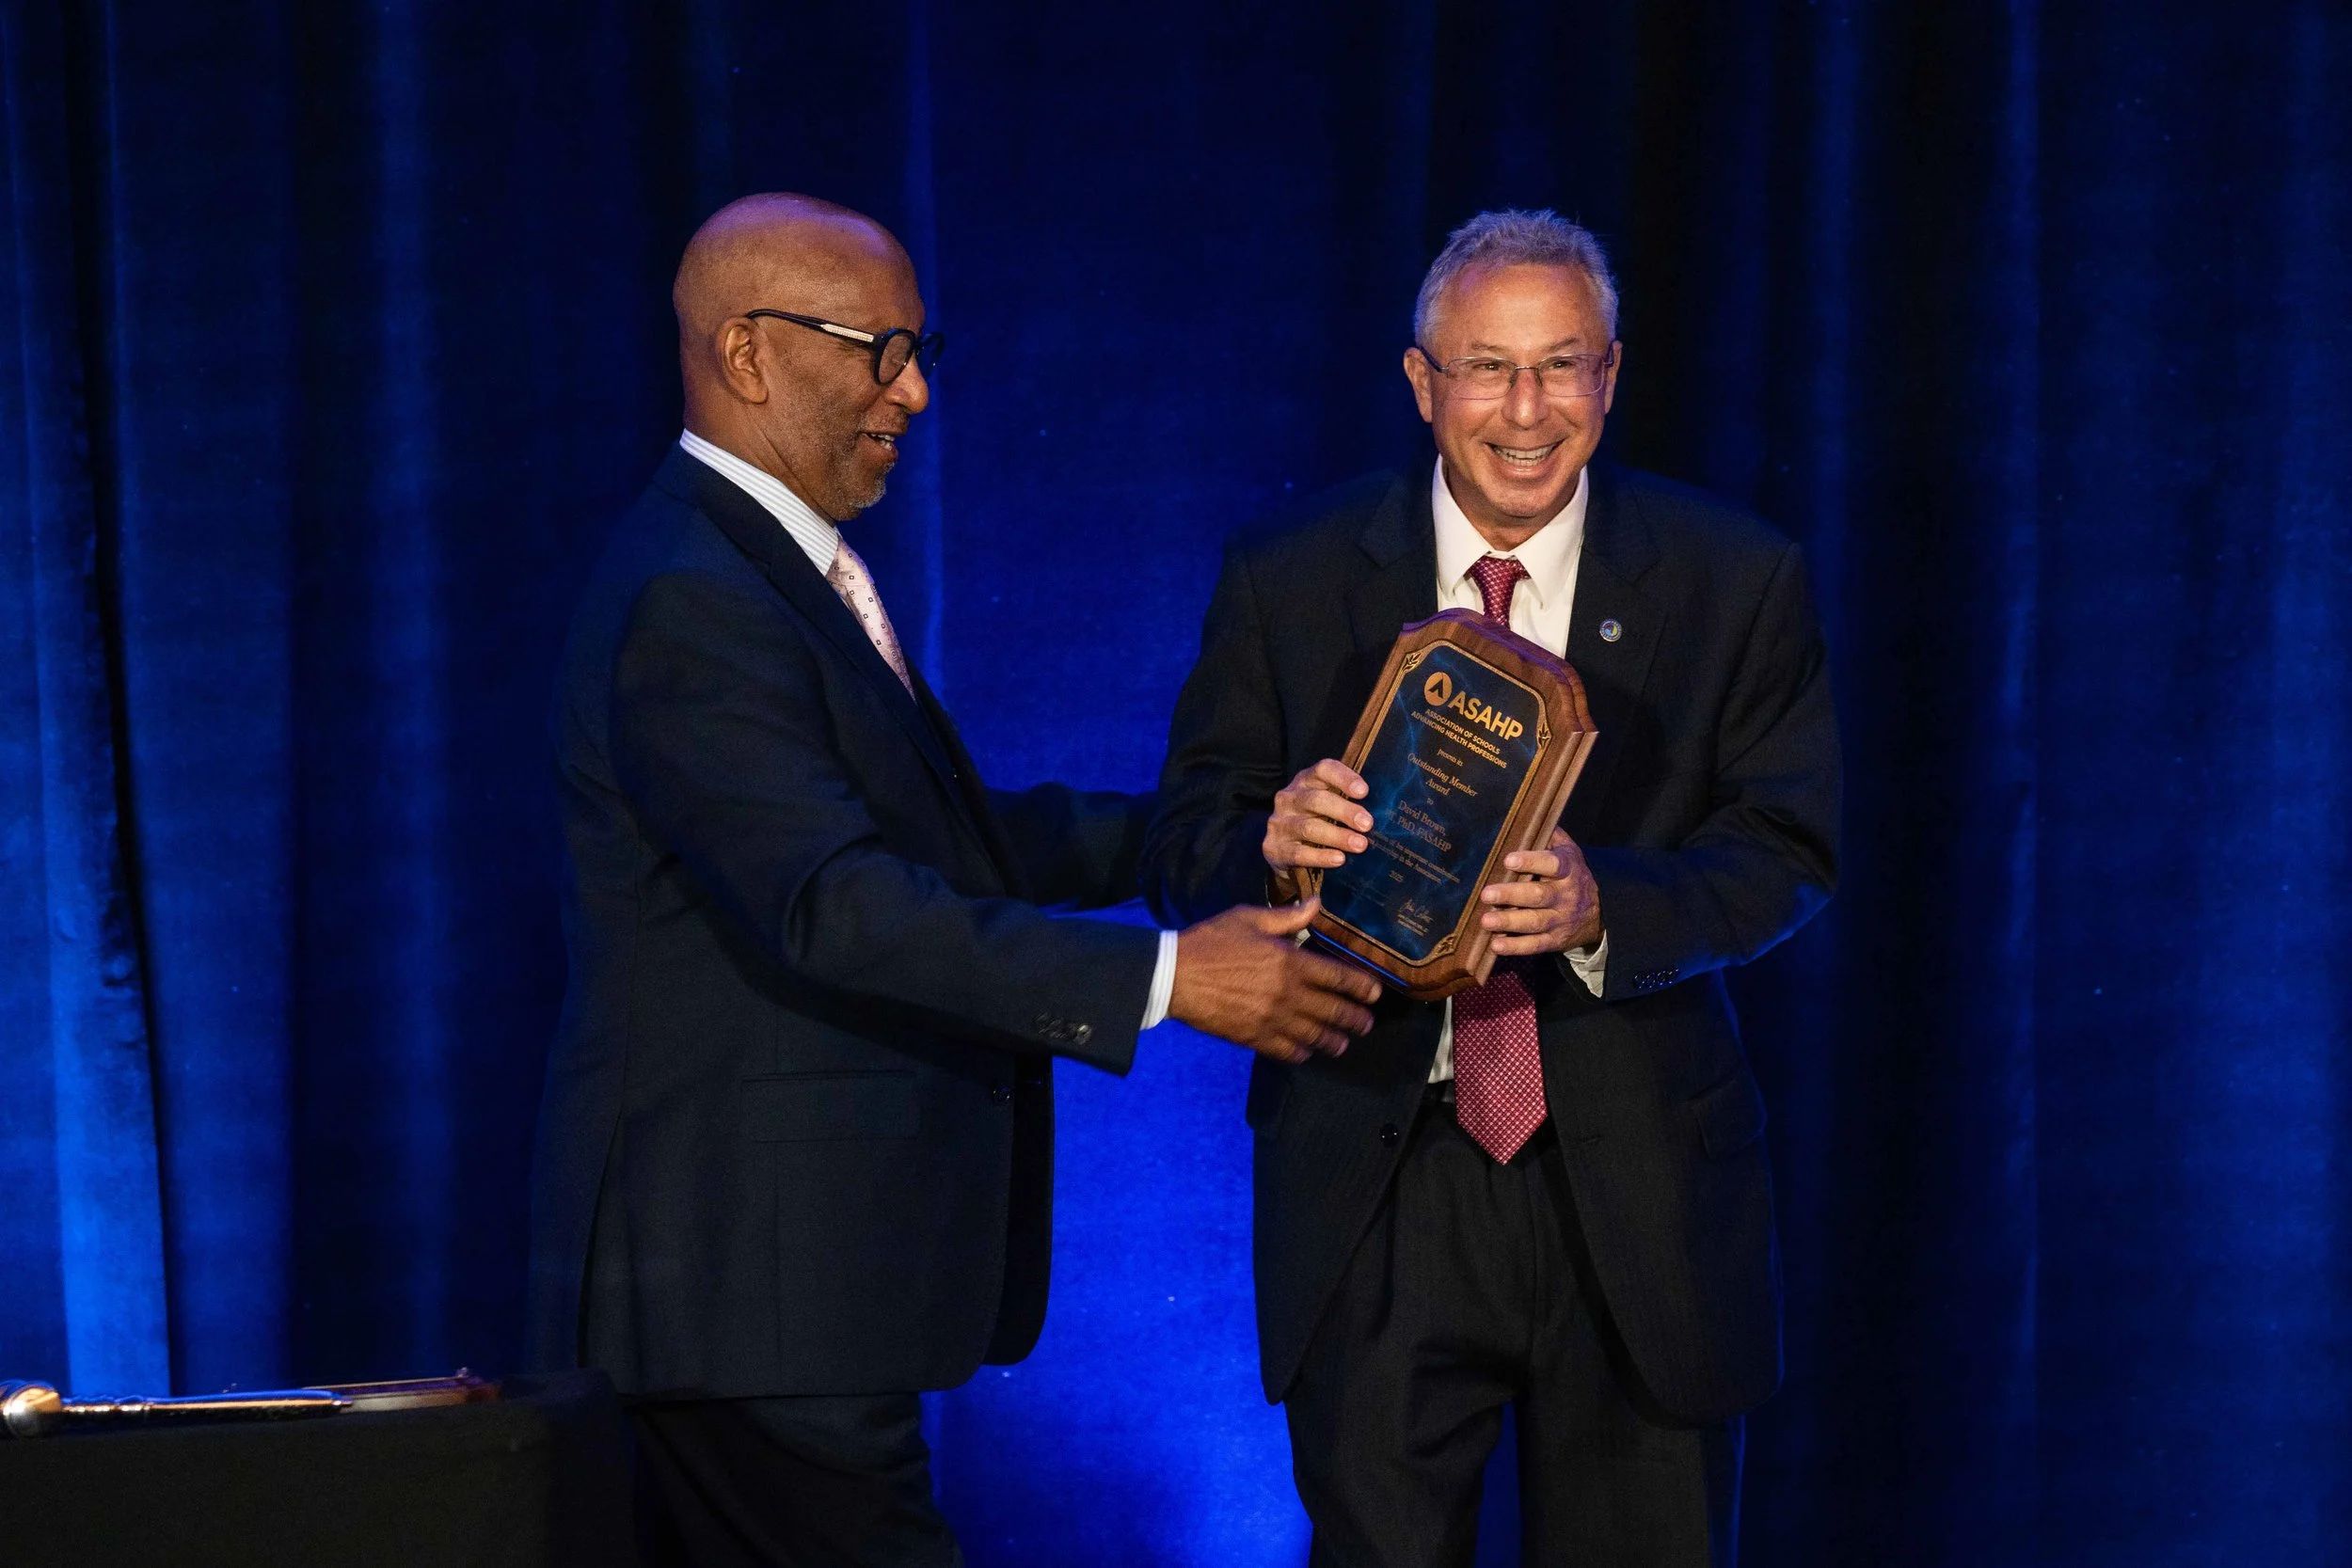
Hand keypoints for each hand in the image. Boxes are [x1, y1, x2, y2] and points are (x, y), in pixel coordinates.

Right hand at [1170, 898, 1382, 1063]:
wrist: (1176, 976)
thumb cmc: (1212, 941)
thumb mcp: (1250, 919)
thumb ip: (1288, 916)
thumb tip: (1317, 903)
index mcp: (1291, 962)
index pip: (1339, 978)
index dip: (1361, 987)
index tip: (1374, 993)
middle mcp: (1288, 994)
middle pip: (1333, 1011)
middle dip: (1355, 1019)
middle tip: (1366, 1024)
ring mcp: (1272, 1019)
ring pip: (1315, 1035)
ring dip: (1334, 1040)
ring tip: (1343, 1044)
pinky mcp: (1254, 1037)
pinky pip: (1287, 1050)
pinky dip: (1302, 1052)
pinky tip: (1307, 1051)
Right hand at [1263, 759, 1371, 902]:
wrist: (1283, 851)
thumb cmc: (1317, 822)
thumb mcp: (1328, 806)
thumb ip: (1348, 801)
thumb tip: (1388, 808)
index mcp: (1306, 781)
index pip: (1323, 770)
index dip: (1344, 778)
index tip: (1364, 791)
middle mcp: (1289, 798)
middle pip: (1317, 800)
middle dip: (1345, 811)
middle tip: (1367, 824)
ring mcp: (1279, 823)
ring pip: (1309, 827)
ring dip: (1337, 836)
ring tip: (1360, 845)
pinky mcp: (1274, 848)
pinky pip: (1299, 853)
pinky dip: (1321, 856)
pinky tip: (1339, 859)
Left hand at [1478, 827, 1602, 955]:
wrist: (1600, 910)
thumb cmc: (1571, 874)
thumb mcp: (1568, 851)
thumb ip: (1549, 836)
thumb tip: (1526, 816)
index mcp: (1569, 869)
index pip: (1552, 864)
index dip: (1531, 862)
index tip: (1509, 860)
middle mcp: (1566, 895)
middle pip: (1538, 895)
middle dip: (1511, 895)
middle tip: (1486, 894)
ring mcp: (1561, 920)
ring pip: (1535, 922)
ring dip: (1509, 922)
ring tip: (1485, 921)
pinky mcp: (1555, 940)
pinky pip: (1535, 945)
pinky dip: (1515, 946)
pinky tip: (1495, 945)